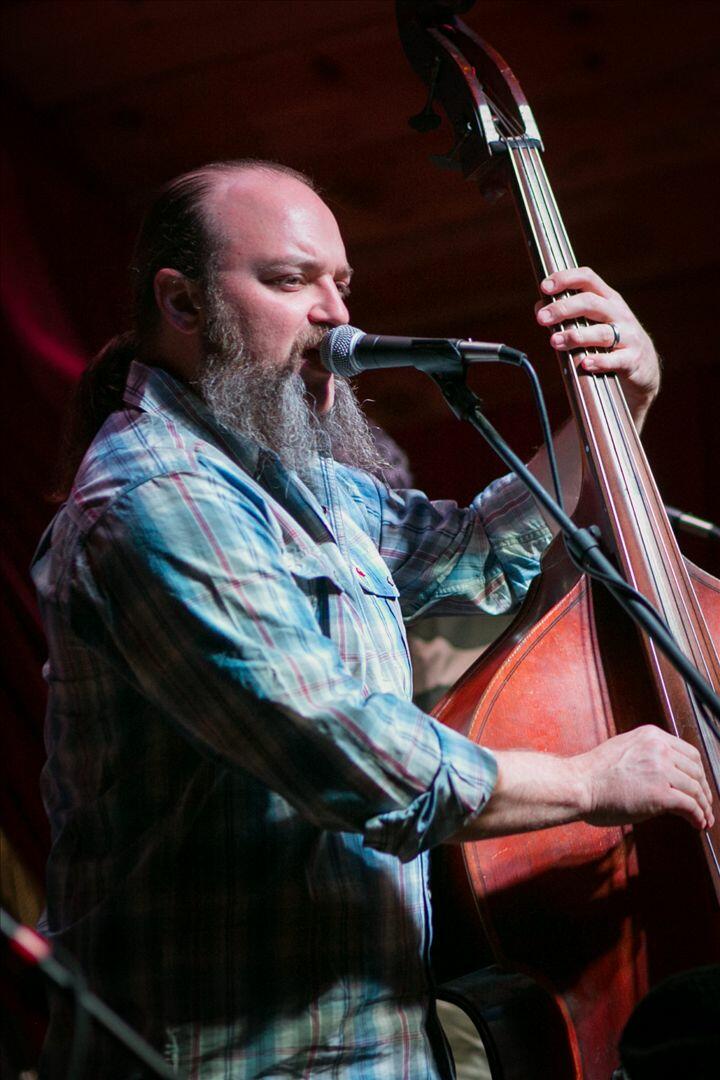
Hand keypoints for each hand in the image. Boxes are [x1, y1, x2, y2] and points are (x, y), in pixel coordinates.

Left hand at [536, 266, 659, 428]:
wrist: (645, 368)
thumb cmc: (611, 342)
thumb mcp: (594, 322)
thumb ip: (569, 314)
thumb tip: (540, 307)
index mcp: (608, 300)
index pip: (588, 279)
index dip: (566, 278)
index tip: (544, 286)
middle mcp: (619, 314)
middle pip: (590, 303)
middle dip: (563, 309)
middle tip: (541, 318)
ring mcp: (628, 336)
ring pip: (601, 332)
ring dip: (575, 336)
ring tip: (554, 341)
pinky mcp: (632, 359)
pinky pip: (615, 360)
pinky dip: (599, 361)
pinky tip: (584, 364)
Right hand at [576, 725, 713, 830]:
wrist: (578, 785)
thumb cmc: (593, 773)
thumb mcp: (624, 750)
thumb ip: (647, 756)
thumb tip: (666, 775)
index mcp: (651, 736)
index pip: (689, 753)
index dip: (698, 773)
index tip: (699, 786)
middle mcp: (659, 749)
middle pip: (696, 771)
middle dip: (704, 791)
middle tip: (705, 805)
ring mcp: (661, 770)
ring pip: (696, 790)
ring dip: (703, 807)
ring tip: (704, 819)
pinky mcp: (660, 794)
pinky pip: (690, 806)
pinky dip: (698, 817)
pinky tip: (697, 824)